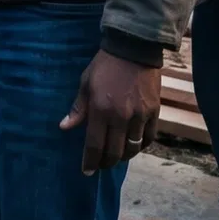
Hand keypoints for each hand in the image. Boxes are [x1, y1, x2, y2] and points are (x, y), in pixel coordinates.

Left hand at [60, 50, 160, 174]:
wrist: (133, 48)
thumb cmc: (105, 65)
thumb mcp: (86, 83)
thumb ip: (78, 108)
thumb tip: (64, 127)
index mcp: (100, 110)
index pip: (94, 145)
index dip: (90, 162)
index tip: (86, 171)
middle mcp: (121, 117)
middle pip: (114, 152)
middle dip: (105, 163)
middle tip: (100, 165)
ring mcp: (139, 116)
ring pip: (132, 148)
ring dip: (123, 156)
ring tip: (116, 155)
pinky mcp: (154, 112)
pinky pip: (148, 138)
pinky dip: (140, 145)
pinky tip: (133, 145)